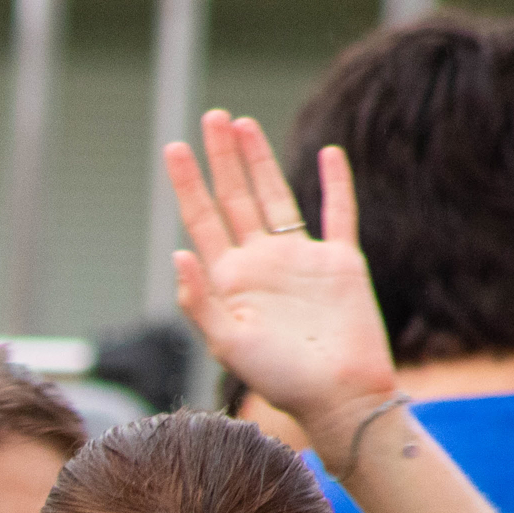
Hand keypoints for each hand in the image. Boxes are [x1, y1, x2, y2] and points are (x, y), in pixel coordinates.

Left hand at [164, 111, 396, 439]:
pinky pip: (338, 214)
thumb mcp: (229, 345)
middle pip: (236, 198)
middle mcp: (261, 264)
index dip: (188, 184)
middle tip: (212, 116)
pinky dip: (335, 184)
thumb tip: (177, 254)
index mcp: (229, 281)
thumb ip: (200, 303)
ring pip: (276, 197)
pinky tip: (328, 155)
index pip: (202, 220)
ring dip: (261, 161)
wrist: (339, 396)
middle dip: (223, 158)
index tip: (174, 148)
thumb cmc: (281, 380)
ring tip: (243, 124)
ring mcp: (301, 260)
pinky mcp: (340, 263)